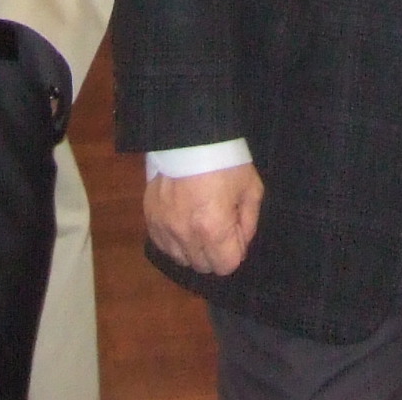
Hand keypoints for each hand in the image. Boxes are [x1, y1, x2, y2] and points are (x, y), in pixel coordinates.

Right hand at [145, 161, 263, 274]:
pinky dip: (175, 240)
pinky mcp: (150, 219)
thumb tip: (241, 244)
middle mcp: (186, 234)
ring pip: (182, 259)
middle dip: (216, 252)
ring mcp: (164, 228)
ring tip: (199, 222)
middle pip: (203, 266)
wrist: (190, 136)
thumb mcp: (251, 188)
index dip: (236, 251)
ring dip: (194, 248)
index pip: (226, 266)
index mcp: (213, 229)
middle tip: (219, 225)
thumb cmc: (226, 161)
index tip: (236, 231)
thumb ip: (249, 222)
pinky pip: (163, 245)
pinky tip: (183, 221)